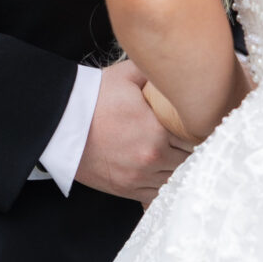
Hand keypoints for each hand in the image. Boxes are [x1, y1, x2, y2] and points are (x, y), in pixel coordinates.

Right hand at [75, 60, 190, 205]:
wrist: (58, 124)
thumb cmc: (92, 98)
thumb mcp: (127, 75)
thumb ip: (156, 73)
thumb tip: (176, 66)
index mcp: (157, 131)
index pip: (197, 136)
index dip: (202, 129)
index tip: (203, 123)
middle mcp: (152, 158)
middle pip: (191, 160)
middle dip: (194, 149)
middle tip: (196, 140)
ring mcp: (139, 177)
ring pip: (177, 179)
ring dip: (181, 169)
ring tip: (181, 156)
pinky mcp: (127, 190)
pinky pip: (157, 196)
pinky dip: (165, 186)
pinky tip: (167, 174)